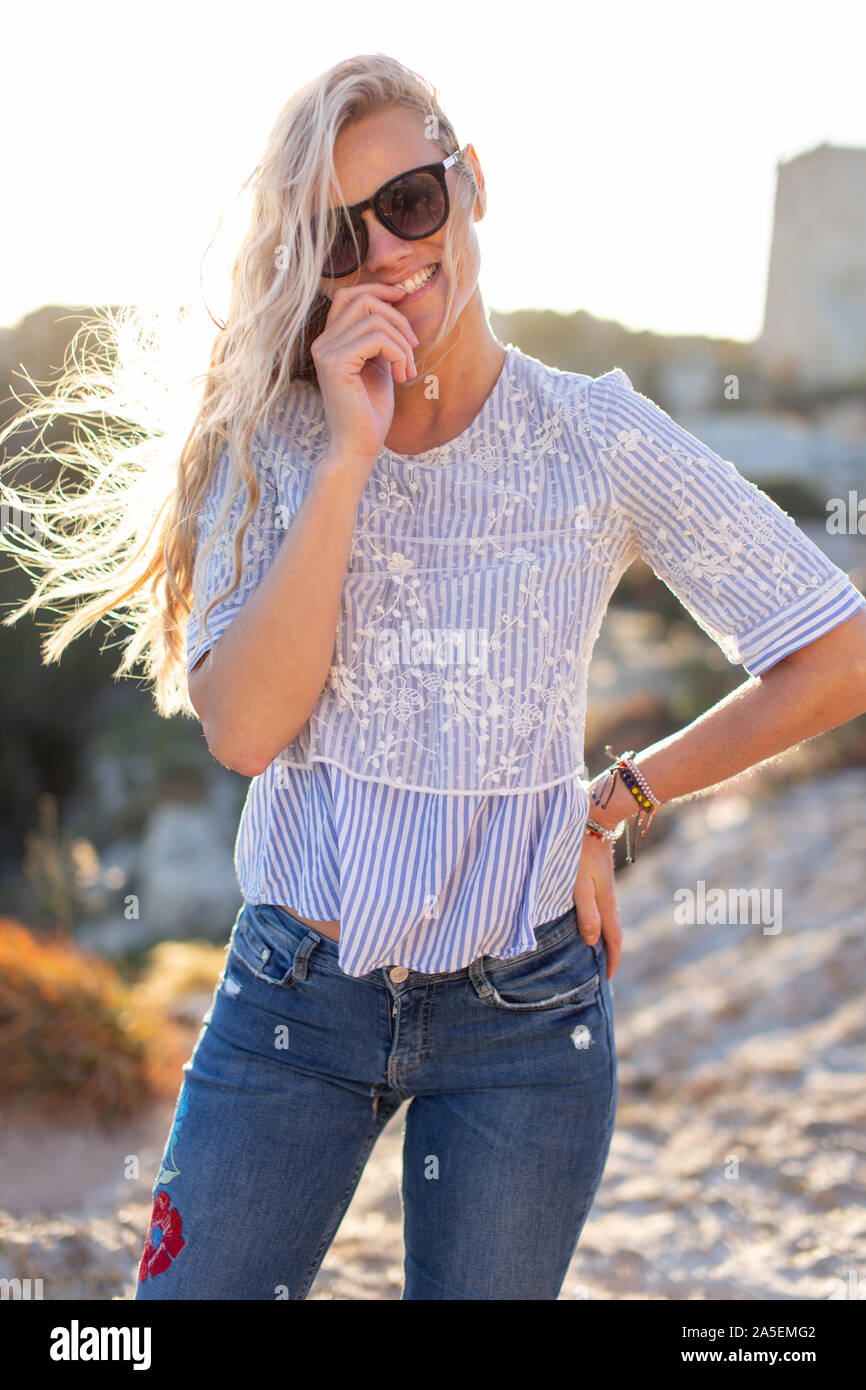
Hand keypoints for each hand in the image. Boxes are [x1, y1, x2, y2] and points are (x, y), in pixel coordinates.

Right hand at [310, 282, 418, 476]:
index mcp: (330, 341)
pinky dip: (398, 353)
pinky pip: (377, 338)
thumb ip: (381, 338)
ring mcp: (326, 351)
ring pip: (374, 319)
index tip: (402, 296)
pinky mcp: (336, 364)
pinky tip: (401, 376)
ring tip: (408, 370)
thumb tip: (396, 305)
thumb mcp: (379, 366)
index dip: (377, 290)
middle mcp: (322, 342)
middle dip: (397, 318)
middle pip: (362, 300)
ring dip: (402, 343)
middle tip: (413, 347)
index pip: (349, 296)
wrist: (358, 447)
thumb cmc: (370, 412)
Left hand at [572, 833, 621, 978]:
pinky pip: (600, 906)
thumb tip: (592, 942)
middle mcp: (609, 898)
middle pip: (611, 930)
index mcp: (606, 903)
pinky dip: (596, 920)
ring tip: (591, 950)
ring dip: (602, 936)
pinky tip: (586, 920)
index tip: (608, 978)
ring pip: (606, 918)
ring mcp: (605, 887)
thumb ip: (586, 913)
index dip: (612, 959)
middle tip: (599, 970)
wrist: (594, 818)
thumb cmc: (579, 852)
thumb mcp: (579, 885)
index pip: (613, 938)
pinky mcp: (598, 877)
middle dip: (608, 951)